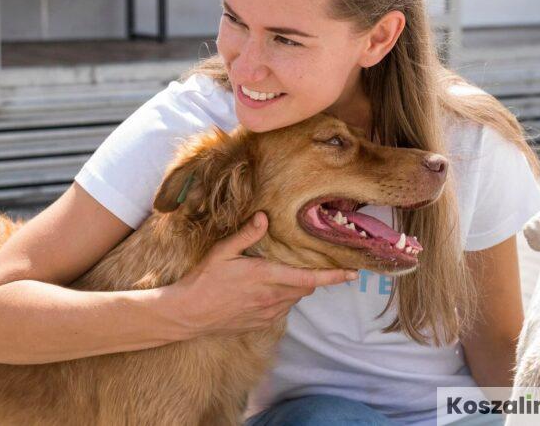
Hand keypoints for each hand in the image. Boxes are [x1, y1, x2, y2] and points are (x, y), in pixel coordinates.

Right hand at [171, 211, 357, 336]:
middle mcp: (271, 298)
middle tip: (311, 264)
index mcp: (265, 277)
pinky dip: (282, 299)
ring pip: (294, 299)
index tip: (352, 273)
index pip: (309, 278)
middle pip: (306, 288)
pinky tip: (265, 291)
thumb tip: (264, 216)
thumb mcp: (222, 252)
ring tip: (282, 275)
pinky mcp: (260, 323)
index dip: (334, 276)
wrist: (188, 314)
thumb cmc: (203, 281)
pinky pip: (281, 310)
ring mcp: (266, 313)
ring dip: (295, 287)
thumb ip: (246, 234)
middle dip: (313, 277)